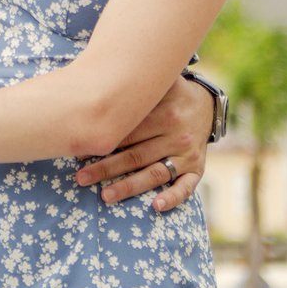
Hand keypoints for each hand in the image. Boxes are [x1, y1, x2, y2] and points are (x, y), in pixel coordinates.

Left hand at [72, 74, 210, 210]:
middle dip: (107, 168)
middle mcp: (175, 135)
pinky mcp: (197, 168)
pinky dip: (172, 197)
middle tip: (81, 178)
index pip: (128, 132)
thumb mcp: (158, 84)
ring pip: (155, 173)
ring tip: (106, 195)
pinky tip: (156, 206)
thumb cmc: (170, 94)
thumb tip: (98, 80)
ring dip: (130, 187)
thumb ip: (134, 86)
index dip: (104, 143)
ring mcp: (186, 154)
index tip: (80, 152)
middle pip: (136, 155)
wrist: (206, 104)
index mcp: (163, 114)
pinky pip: (186, 187)